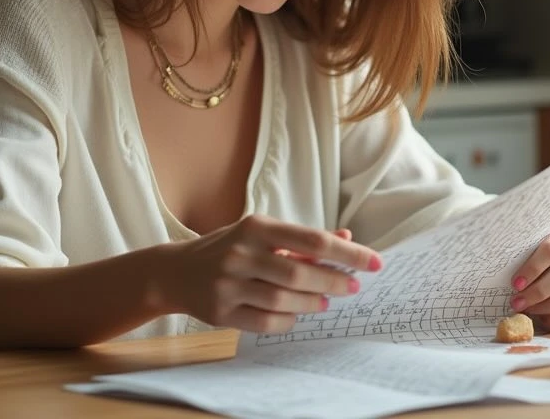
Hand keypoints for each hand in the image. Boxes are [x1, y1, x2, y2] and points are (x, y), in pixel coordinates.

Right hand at [154, 215, 381, 333]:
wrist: (175, 271)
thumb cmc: (229, 248)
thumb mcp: (262, 234)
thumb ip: (302, 238)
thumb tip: (347, 237)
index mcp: (255, 227)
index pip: (312, 240)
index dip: (348, 253)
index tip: (374, 262)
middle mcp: (240, 253)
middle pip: (300, 273)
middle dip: (333, 282)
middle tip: (353, 288)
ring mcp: (228, 284)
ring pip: (283, 300)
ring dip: (312, 303)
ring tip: (325, 301)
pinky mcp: (220, 311)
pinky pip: (265, 322)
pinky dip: (288, 320)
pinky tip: (296, 314)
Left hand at [509, 221, 549, 331]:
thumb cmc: (535, 251)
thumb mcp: (531, 244)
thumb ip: (523, 251)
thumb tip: (507, 276)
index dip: (533, 267)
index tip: (516, 282)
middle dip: (536, 291)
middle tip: (515, 301)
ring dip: (542, 307)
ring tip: (523, 308)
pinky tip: (537, 316)